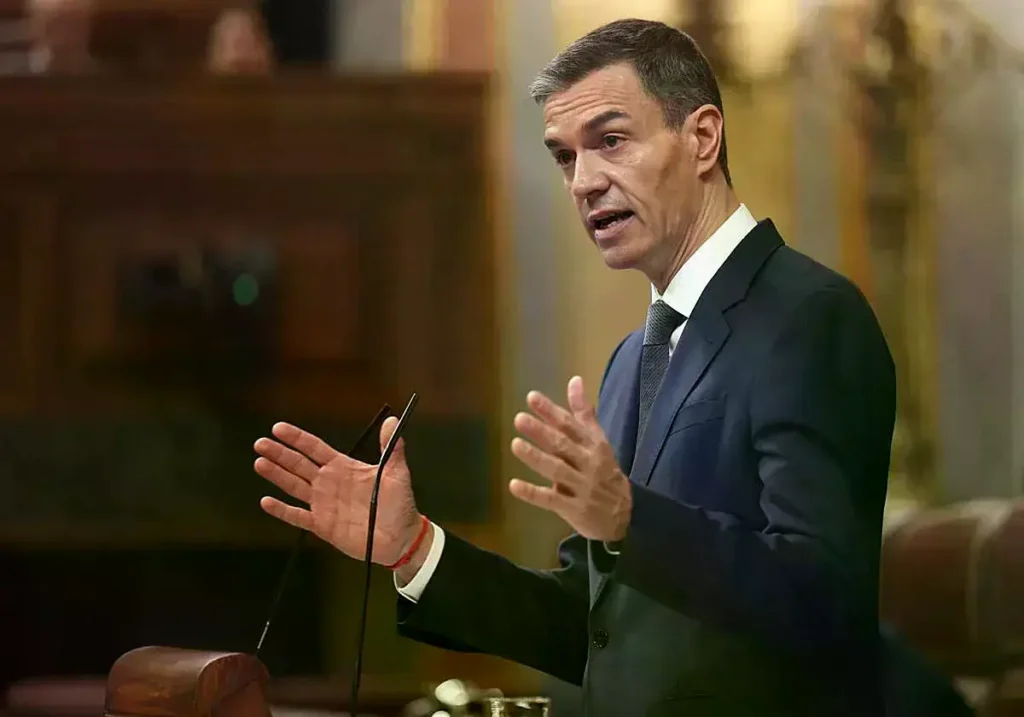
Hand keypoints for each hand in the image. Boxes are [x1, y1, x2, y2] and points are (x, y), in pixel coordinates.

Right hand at [253, 417, 424, 567]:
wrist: (400, 538)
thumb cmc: (399, 503)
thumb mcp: (397, 473)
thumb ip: (392, 447)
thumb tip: (393, 420)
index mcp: (344, 467)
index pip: (315, 448)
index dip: (297, 438)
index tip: (278, 428)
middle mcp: (329, 483)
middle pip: (299, 465)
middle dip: (279, 453)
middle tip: (260, 443)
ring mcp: (323, 504)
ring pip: (294, 486)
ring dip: (276, 475)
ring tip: (259, 463)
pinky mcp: (322, 525)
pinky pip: (298, 516)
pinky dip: (282, 510)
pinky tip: (266, 502)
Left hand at [509, 375, 631, 541]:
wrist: (625, 514)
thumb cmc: (605, 472)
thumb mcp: (599, 441)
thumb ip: (583, 413)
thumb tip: (574, 380)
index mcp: (593, 445)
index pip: (570, 425)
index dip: (551, 411)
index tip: (531, 398)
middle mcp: (588, 463)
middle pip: (563, 445)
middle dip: (541, 432)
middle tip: (520, 419)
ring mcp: (581, 487)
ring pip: (557, 471)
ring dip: (536, 458)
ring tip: (516, 445)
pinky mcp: (573, 509)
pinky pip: (551, 500)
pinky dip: (533, 494)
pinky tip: (514, 485)